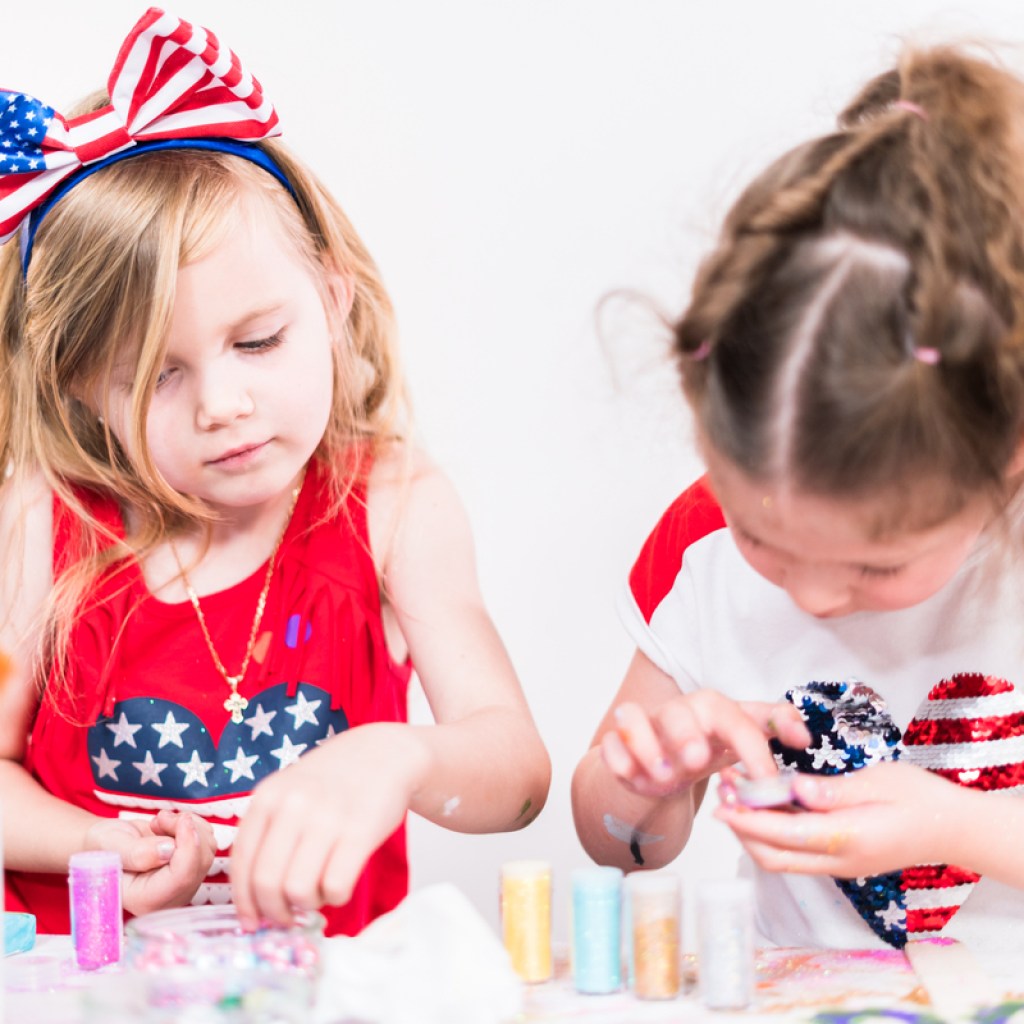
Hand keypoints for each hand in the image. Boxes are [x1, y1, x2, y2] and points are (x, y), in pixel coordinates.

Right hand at [85, 809, 216, 915]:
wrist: (105, 845)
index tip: (181, 820)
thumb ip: (136, 853)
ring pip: (207, 849)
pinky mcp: (191, 867)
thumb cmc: (101, 847)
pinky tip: (170, 826)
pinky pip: (207, 841)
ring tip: (159, 822)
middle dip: (186, 831)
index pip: (181, 878)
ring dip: (188, 826)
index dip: (188, 846)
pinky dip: (194, 826)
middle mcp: (168, 896)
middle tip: (159, 819)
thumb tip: (168, 851)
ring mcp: (182, 883)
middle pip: (200, 862)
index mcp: (144, 900)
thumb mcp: (110, 846)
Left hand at [229, 722, 427, 928]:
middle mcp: (293, 805)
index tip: (252, 921)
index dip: (244, 901)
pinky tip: (340, 884)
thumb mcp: (290, 791)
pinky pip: (336, 887)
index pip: (242, 862)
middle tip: (287, 917)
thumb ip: (269, 832)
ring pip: (298, 890)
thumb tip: (254, 897)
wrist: (384, 752)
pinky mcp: (360, 831)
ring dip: (307, 904)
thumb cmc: (334, 780)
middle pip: (266, 883)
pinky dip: (336, 898)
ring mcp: (327, 817)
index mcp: (268, 796)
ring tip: (318, 893)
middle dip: (275, 912)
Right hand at [601, 690, 809, 798]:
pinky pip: (610, 745)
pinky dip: (618, 759)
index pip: (736, 720)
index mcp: (713, 709)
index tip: (768, 782)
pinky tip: (631, 776)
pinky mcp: (617, 744)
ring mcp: (643, 726)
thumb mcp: (743, 735)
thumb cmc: (708, 744)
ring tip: (663, 776)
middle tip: (695, 759)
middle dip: (686, 734)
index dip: (753, 749)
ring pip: (635, 718)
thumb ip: (774, 727)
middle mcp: (677, 712)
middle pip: (678, 711)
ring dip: (648, 747)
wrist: (664, 760)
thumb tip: (803, 734)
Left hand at [715, 761, 965, 877]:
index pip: (784, 834)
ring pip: (782, 858)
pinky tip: (763, 803)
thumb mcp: (878, 781)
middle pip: (773, 856)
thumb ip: (832, 790)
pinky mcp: (840, 859)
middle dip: (741, 829)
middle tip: (722, 794)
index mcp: (848, 839)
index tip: (721, 802)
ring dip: (753, 831)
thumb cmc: (920, 797)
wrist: (955, 828)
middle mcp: (839, 860)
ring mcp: (839, 864)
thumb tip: (792, 788)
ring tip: (735, 794)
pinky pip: (796, 852)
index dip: (748, 820)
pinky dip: (773, 832)